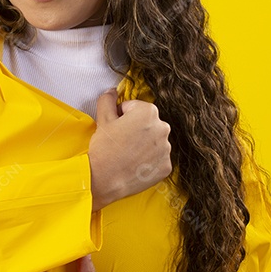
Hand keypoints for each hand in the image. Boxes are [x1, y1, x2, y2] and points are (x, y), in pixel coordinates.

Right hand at [87, 89, 171, 210]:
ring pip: (153, 141)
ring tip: (126, 154)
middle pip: (147, 124)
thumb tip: (112, 92)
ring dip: (142, 144)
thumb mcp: (103, 119)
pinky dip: (148, 160)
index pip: (135, 108)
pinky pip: (157, 158)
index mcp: (149, 112)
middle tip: (120, 141)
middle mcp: (163, 128)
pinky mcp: (166, 166)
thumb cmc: (103, 149)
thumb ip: (108, 100)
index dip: (122, 116)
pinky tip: (134, 164)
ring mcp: (166, 149)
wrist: (104, 179)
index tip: (116, 127)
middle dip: (135, 129)